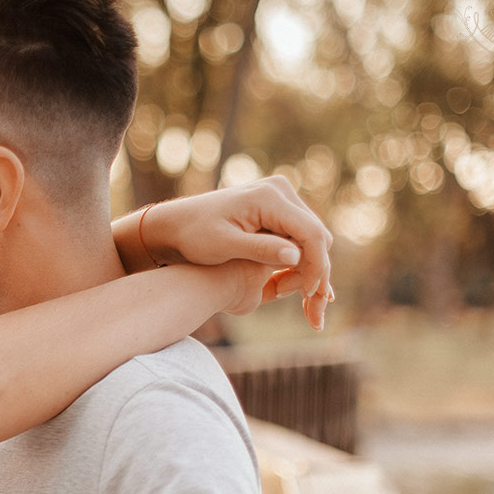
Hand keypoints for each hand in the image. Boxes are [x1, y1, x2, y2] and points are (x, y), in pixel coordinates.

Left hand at [136, 177, 335, 329]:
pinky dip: (299, 260)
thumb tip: (296, 256)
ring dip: (307, 267)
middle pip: (317, 236)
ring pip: (311, 238)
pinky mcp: (277, 209)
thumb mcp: (224, 245)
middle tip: (305, 303)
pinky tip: (291, 285)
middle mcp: (280, 191)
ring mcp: (280, 198)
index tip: (309, 294)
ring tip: (290, 294)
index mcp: (269, 198)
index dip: (315, 266)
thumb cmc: (194, 235)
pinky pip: (299, 237)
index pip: (311, 234)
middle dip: (314, 269)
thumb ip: (260, 249)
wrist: (177, 223)